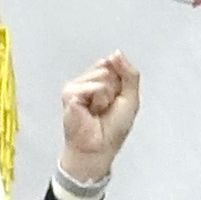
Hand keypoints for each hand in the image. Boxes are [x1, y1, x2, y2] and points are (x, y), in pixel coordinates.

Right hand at [57, 51, 138, 183]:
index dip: (121, 80)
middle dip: (115, 90)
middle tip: (107, 106)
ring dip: (106, 97)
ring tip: (98, 110)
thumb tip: (116, 53)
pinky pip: (94, 86)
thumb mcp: (130, 97)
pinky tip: (91, 111)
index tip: (117, 97)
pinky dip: (98, 100)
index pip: (114, 63)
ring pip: (102, 76)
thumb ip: (129, 73)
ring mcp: (76, 86)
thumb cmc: (113, 127)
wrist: (100, 146)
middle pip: (109, 69)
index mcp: (101, 80)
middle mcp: (87, 81)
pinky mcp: (69, 93)